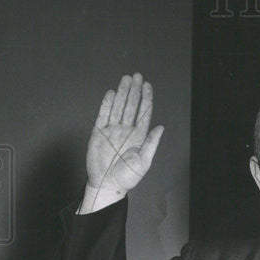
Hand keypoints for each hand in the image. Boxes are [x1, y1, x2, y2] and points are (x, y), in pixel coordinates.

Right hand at [82, 73, 163, 212]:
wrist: (107, 184)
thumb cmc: (127, 177)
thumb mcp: (144, 162)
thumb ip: (152, 143)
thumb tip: (160, 127)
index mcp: (139, 136)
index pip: (144, 113)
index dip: (146, 98)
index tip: (147, 86)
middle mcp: (126, 130)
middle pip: (131, 106)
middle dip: (135, 91)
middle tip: (137, 76)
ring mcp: (112, 130)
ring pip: (118, 107)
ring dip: (122, 93)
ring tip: (126, 79)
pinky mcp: (99, 132)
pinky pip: (103, 114)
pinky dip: (107, 103)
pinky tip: (112, 93)